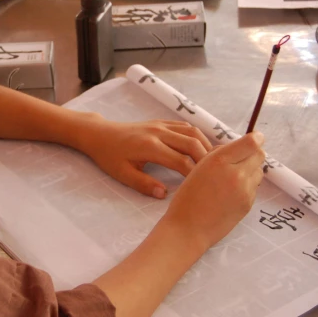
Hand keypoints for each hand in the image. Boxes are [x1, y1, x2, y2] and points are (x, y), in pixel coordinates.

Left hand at [77, 117, 212, 198]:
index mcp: (149, 147)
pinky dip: (197, 137)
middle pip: (192, 143)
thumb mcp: (122, 174)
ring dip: (205, 145)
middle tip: (217, 175)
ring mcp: (160, 125)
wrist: (100, 135)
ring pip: (192, 131)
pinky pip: (185, 126)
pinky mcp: (161, 122)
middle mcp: (158, 133)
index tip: (204, 187)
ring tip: (213, 163)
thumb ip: (143, 184)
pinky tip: (201, 150)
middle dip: (207, 159)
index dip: (194, 175)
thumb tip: (163, 194)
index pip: (181, 161)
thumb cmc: (109, 156)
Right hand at [162, 133, 265, 251]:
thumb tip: (238, 148)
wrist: (188, 228)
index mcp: (219, 161)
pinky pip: (254, 187)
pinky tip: (230, 193)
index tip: (256, 138)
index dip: (256, 138)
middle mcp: (236, 174)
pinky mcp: (248, 204)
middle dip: (252, 154)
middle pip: (260, 155)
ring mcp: (245, 190)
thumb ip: (219, 155)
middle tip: (239, 160)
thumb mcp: (199, 167)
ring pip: (258, 171)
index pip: (251, 143)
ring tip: (232, 178)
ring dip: (250, 170)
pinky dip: (246, 186)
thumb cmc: (188, 197)